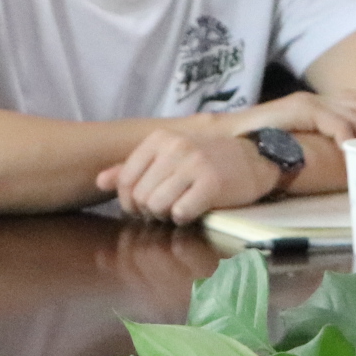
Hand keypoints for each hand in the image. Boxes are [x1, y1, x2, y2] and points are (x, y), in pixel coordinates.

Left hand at [96, 129, 271, 224]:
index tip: (141, 207)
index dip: (129, 201)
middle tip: (167, 207)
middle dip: (149, 210)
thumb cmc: (208, 159)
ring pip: (157, 206)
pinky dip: (186, 217)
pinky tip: (196, 208)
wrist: (255, 158)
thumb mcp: (168, 156)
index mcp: (159, 138)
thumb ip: (132, 168)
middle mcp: (175, 146)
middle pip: (141, 196)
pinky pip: (181, 213)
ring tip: (180, 206)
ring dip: (166, 215)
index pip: (126, 179)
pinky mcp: (212, 183)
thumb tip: (100, 181)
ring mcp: (194, 164)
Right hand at [219, 89, 355, 145]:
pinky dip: (348, 134)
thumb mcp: (294, 140)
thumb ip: (313, 140)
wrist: (228, 138)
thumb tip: (338, 157)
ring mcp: (307, 103)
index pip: (353, 96)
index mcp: (315, 103)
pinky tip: (355, 149)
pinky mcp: (300, 110)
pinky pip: (334, 121)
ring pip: (352, 113)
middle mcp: (314, 99)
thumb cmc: (258, 145)